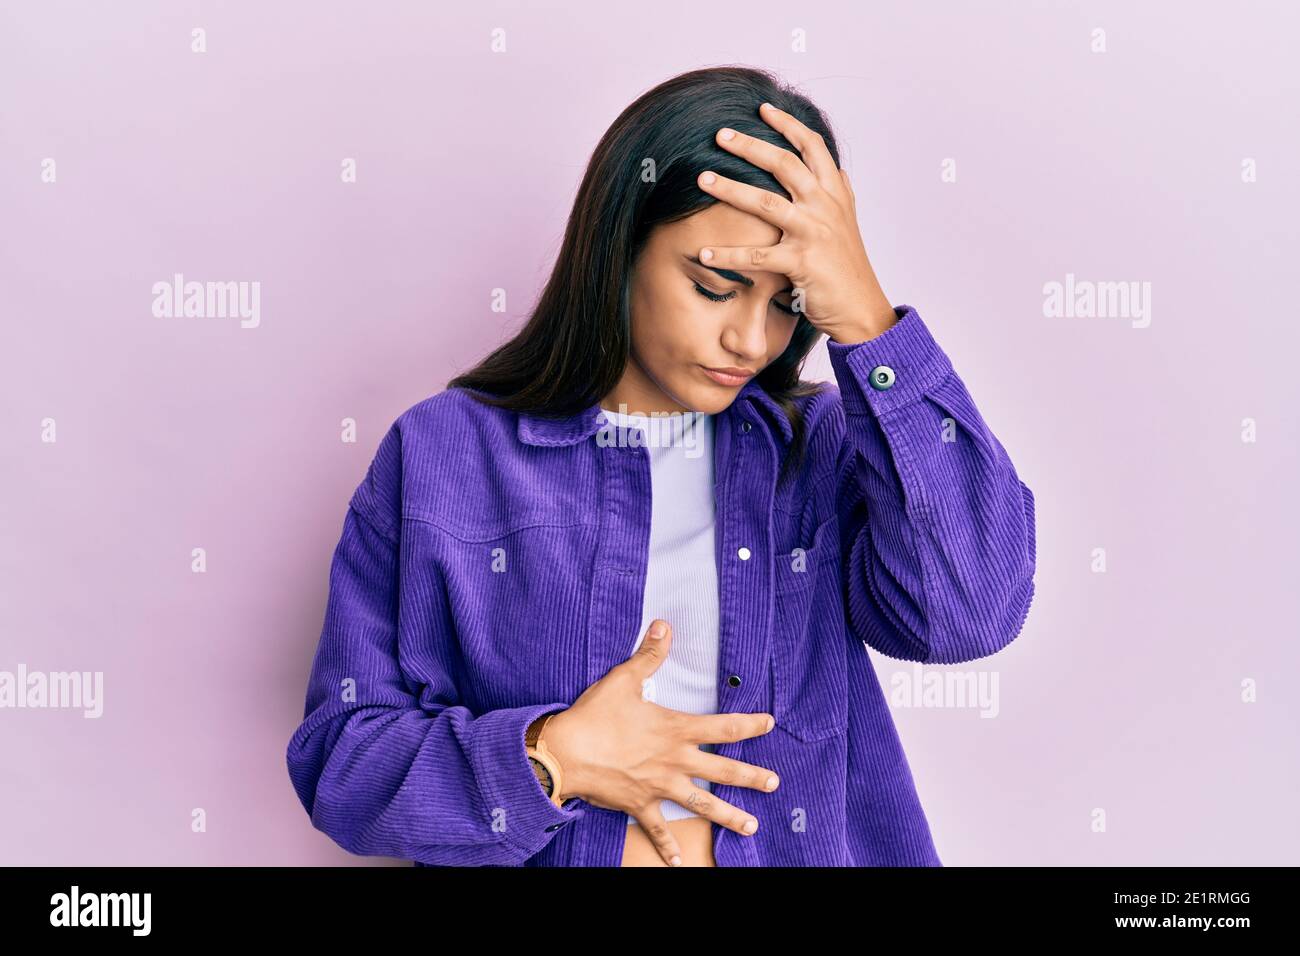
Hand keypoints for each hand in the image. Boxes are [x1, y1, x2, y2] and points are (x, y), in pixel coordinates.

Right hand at [540, 619, 778, 866]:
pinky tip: (681, 861)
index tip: (769, 723)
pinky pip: (658, 829)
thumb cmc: (594, 715)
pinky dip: (669, 846)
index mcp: (675, 730)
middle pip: (723, 771)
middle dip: (752, 777)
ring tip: (751, 826)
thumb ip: (649, 655)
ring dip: (729, 815)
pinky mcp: (639, 805)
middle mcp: (674, 761)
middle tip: (774, 783)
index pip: (723, 728)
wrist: (566, 754)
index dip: (749, 725)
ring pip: (702, 804)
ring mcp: (659, 786)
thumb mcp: (624, 679)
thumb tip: (664, 625)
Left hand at [695, 101, 897, 344]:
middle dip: (750, 146)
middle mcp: (825, 207)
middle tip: (720, 134)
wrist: (861, 308)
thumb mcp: (849, 223)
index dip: (788, 125)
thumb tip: (838, 171)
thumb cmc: (848, 267)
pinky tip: (703, 253)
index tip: (763, 109)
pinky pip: (756, 256)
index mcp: (835, 194)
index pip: (812, 147)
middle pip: (784, 164)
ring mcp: (813, 233)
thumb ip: (841, 195)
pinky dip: (727, 254)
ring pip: (766, 202)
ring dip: (730, 188)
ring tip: (702, 178)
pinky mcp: (800, 263)